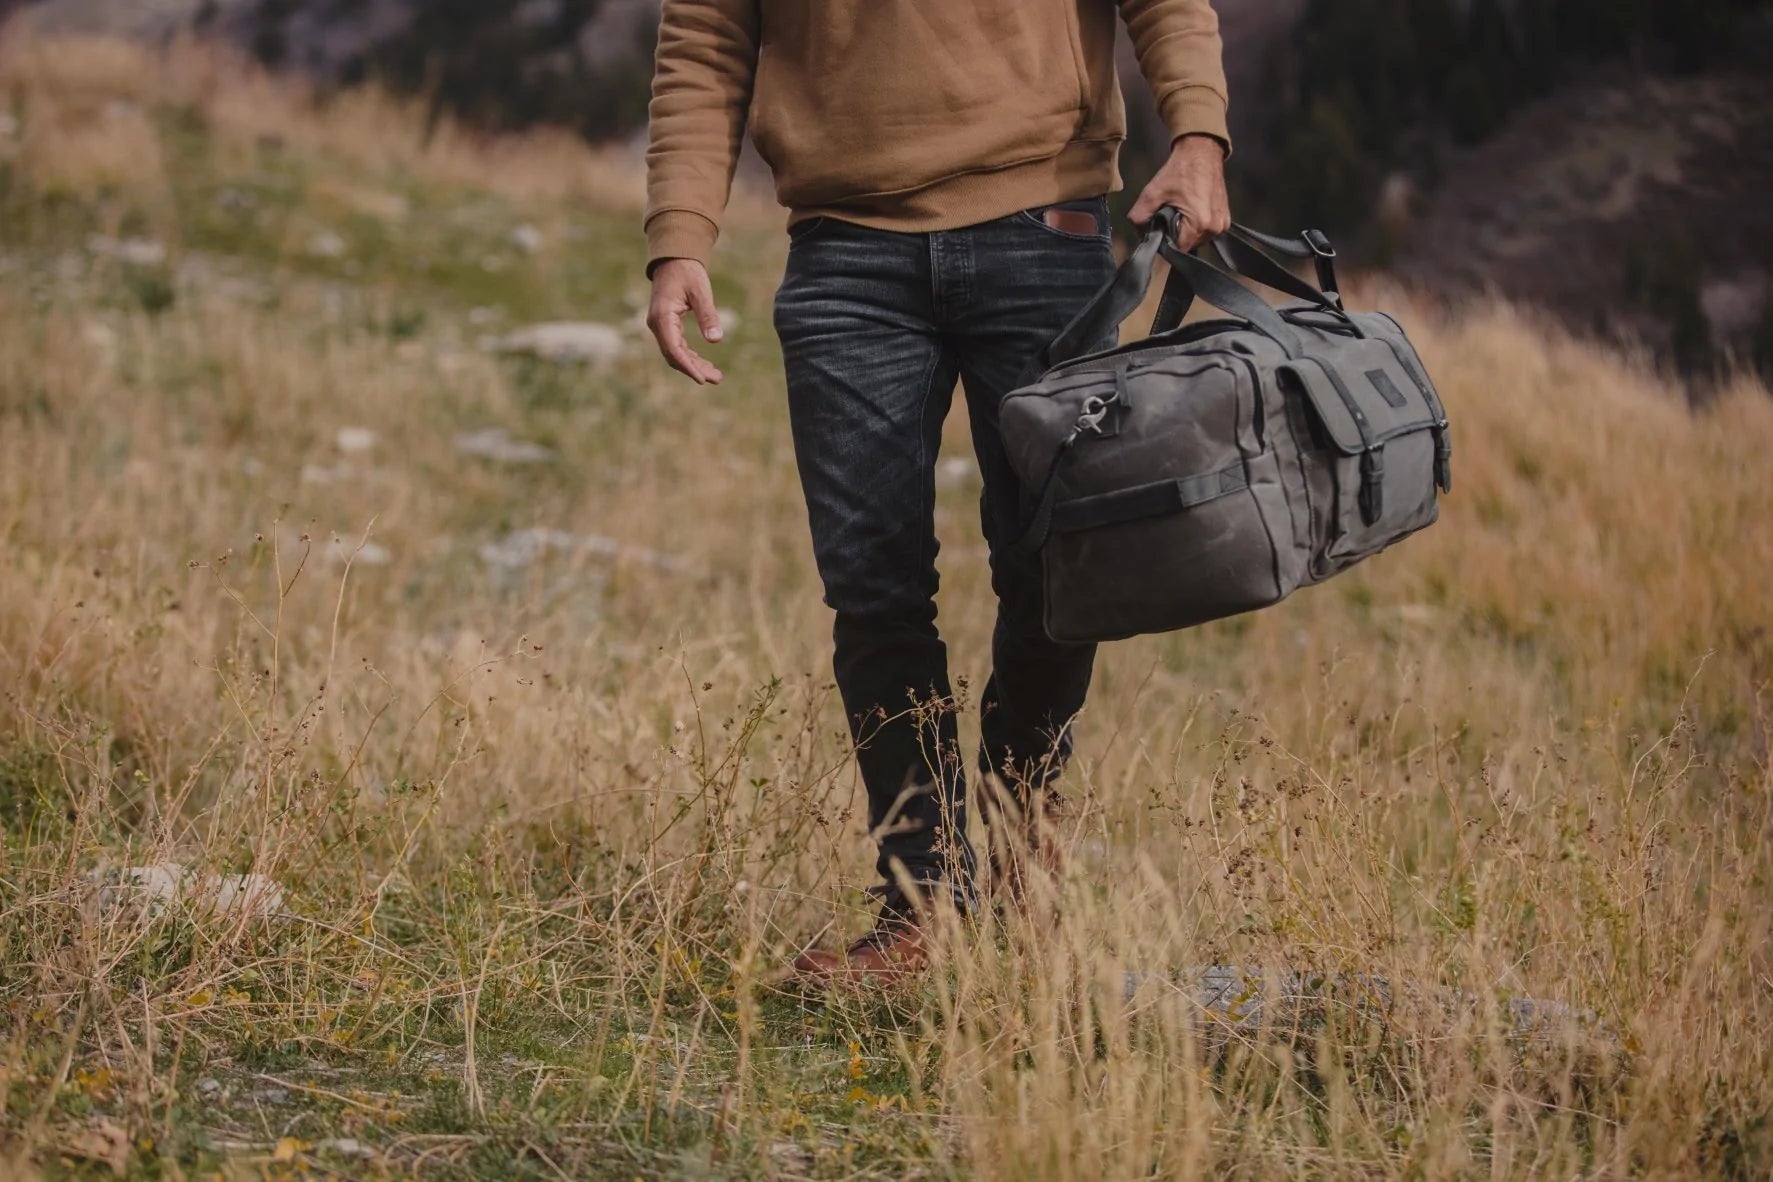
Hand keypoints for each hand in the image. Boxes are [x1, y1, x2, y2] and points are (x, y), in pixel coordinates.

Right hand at [646, 258, 723, 383]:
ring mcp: (660, 327)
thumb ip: (708, 315)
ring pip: (676, 354)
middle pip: (674, 356)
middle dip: (695, 369)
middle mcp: (657, 325)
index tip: (703, 379)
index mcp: (663, 317)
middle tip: (717, 379)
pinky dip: (691, 357)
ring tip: (716, 375)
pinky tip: (705, 363)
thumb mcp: (701, 291)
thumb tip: (716, 340)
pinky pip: (677, 347)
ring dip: (694, 365)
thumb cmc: (687, 272)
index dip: (688, 366)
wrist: (674, 260)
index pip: (674, 349)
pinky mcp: (666, 326)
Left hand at [1128, 134, 1230, 251]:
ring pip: (1197, 240)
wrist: (1202, 152)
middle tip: (1170, 213)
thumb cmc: (1179, 170)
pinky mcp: (1226, 219)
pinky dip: (1197, 225)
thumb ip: (1139, 217)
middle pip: (1187, 245)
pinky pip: (1206, 232)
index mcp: (1199, 223)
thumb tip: (1139, 235)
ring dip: (1187, 230)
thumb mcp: (1152, 193)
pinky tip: (1191, 209)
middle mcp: (1215, 228)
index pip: (1177, 249)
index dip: (1165, 241)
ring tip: (1182, 209)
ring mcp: (1222, 224)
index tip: (1160, 227)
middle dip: (1176, 234)